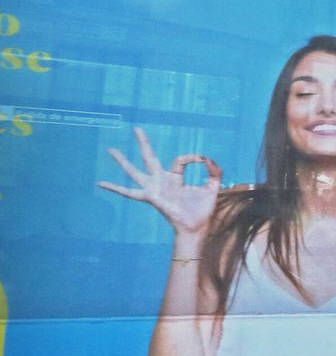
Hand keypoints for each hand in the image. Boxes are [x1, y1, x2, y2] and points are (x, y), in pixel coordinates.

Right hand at [98, 127, 221, 237]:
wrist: (197, 227)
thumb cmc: (202, 210)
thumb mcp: (212, 188)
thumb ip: (215, 172)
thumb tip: (208, 158)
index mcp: (175, 178)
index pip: (180, 160)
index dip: (192, 157)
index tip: (202, 159)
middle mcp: (161, 181)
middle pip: (149, 157)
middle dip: (144, 143)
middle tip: (136, 128)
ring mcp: (154, 189)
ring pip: (135, 172)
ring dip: (122, 161)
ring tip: (111, 149)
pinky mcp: (151, 197)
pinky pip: (130, 192)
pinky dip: (115, 188)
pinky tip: (101, 183)